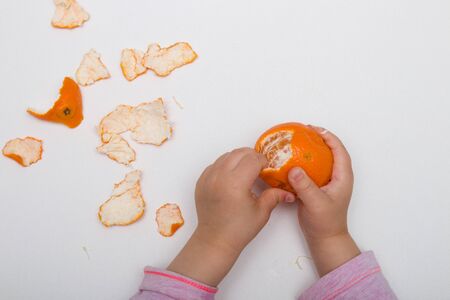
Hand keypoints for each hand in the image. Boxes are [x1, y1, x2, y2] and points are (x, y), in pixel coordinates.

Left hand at [168, 148, 293, 285]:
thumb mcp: (261, 212)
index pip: (253, 159)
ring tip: (246, 172)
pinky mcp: (201, 181)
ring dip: (238, 159)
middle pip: (239, 152)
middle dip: (252, 156)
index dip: (263, 162)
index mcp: (235, 183)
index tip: (268, 169)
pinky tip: (232, 178)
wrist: (215, 240)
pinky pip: (215, 164)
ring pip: (226, 155)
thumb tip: (288, 191)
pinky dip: (225, 165)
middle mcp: (219, 176)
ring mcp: (208, 178)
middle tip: (259, 168)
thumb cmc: (238, 229)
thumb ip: (274, 195)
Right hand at [288, 126, 359, 275]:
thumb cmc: (325, 222)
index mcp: (343, 177)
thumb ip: (305, 186)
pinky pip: (310, 169)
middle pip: (330, 151)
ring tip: (296, 141)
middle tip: (303, 131)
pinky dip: (302, 161)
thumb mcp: (316, 203)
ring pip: (320, 159)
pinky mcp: (316, 186)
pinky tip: (289, 160)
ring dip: (310, 149)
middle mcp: (336, 176)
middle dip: (319, 139)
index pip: (339, 150)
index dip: (329, 137)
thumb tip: (294, 169)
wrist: (324, 238)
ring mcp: (326, 181)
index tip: (314, 129)